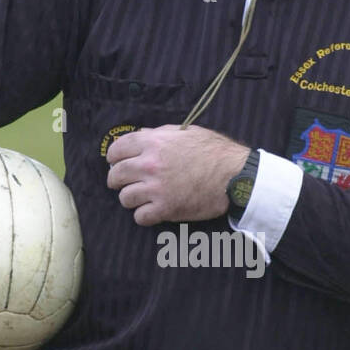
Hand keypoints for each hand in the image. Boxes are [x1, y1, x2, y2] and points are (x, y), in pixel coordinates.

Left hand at [105, 125, 249, 225]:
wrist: (234, 175)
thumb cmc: (214, 151)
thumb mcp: (186, 132)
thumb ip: (159, 134)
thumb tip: (140, 135)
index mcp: (153, 143)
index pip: (117, 149)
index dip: (114, 157)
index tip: (116, 163)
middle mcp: (150, 165)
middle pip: (116, 175)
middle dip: (117, 180)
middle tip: (124, 183)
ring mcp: (156, 188)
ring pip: (125, 198)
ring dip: (131, 199)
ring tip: (142, 198)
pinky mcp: (165, 209)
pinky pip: (140, 217)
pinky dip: (144, 216)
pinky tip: (152, 211)